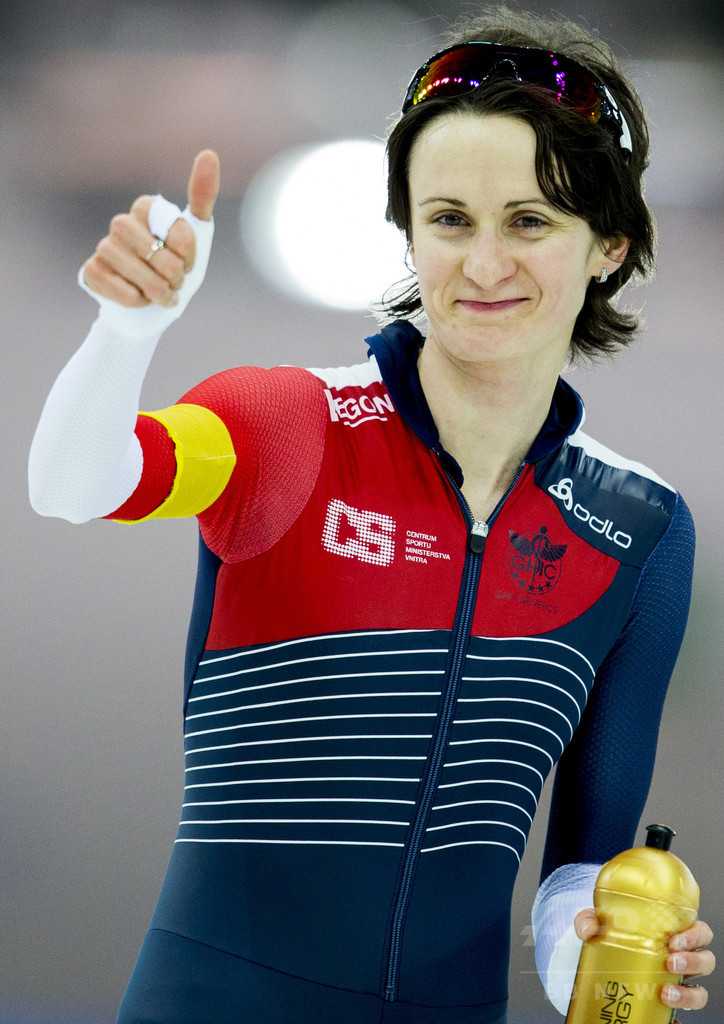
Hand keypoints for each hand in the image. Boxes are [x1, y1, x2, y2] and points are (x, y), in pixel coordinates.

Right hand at [82, 149, 219, 308]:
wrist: (150, 301)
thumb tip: (209, 153)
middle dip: (174, 276)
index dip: (189, 256)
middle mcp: (121, 223)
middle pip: (161, 256)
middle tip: (174, 281)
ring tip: (161, 293)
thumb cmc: (173, 264)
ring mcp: (104, 247)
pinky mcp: (92, 271)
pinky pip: (124, 292)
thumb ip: (202, 196)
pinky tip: (140, 298)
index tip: (187, 262)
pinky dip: (139, 301)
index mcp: (146, 208)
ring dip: (159, 291)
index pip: (180, 233)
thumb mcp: (195, 233)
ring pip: (143, 276)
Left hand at [574, 911, 714, 1018]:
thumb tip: (589, 930)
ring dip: (688, 995)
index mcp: (671, 936)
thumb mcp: (596, 925)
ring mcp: (676, 986)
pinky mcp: (666, 1009)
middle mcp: (679, 962)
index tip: (674, 940)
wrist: (597, 966)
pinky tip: (665, 1022)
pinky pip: (681, 1019)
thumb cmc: (608, 939)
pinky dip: (676, 1023)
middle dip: (694, 961)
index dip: (695, 935)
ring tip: (665, 994)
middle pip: (706, 961)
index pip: (699, 932)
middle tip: (670, 962)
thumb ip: (588, 921)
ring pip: (700, 992)